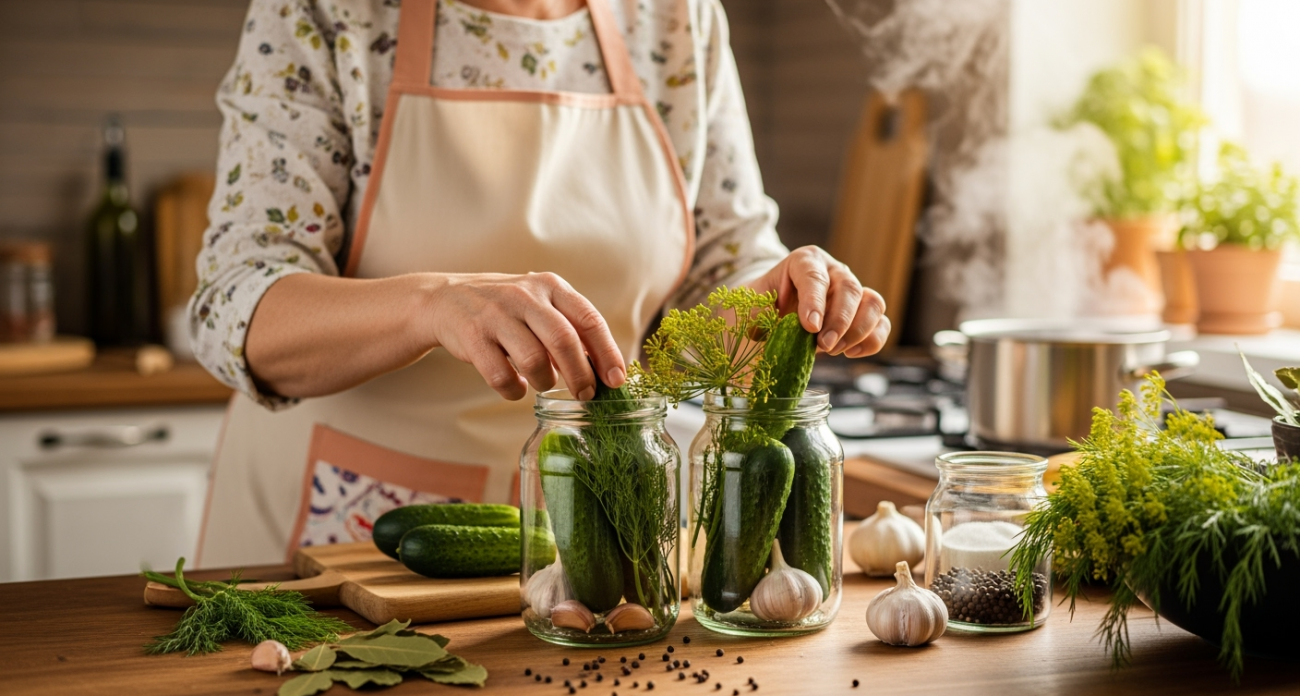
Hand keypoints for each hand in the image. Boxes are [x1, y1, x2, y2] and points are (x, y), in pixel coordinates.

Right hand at [422, 272, 624, 400]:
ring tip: (543, 384)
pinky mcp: (473, 336)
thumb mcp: (540, 305)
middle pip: (565, 341)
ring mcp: (497, 315)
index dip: (607, 353)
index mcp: (551, 286)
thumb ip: (569, 330)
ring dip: (545, 382)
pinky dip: (514, 390)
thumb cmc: (506, 309)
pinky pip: (501, 376)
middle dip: (581, 375)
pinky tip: (515, 386)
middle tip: (586, 395)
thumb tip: (603, 370)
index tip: (617, 380)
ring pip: (534, 361)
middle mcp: (525, 296)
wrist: (446, 299)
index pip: (589, 319)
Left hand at [746, 246, 888, 356]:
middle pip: (850, 288)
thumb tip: (771, 330)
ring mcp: (851, 292)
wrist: (768, 317)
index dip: (815, 301)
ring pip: (873, 303)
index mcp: (804, 261)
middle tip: (823, 345)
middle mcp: (833, 271)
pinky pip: (882, 324)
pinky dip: (872, 341)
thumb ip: (757, 310)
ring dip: (858, 331)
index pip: (814, 275)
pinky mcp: (862, 314)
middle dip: (839, 320)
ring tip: (832, 350)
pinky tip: (849, 353)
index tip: (809, 326)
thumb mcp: (747, 304)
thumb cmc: (758, 306)